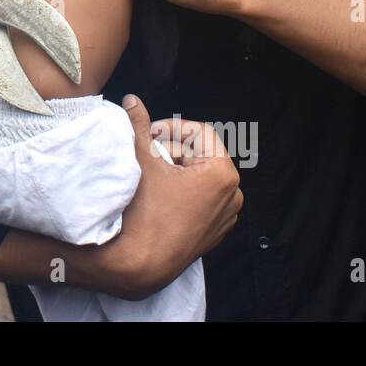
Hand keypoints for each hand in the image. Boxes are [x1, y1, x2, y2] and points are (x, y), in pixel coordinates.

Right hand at [91, 95, 241, 298]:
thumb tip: (133, 101)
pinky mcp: (216, 231)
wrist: (140, 264)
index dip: (171, 128)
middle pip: (201, 154)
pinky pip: (204, 199)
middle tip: (146, 156)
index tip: (149, 136)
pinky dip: (185, 192)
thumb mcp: (141, 161)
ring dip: (178, 170)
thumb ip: (139, 126)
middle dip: (172, 150)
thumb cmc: (144, 213)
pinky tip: (162, 197)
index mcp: (222, 173)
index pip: (199, 132)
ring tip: (153, 177)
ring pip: (202, 176)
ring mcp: (226, 216)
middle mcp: (232, 194)